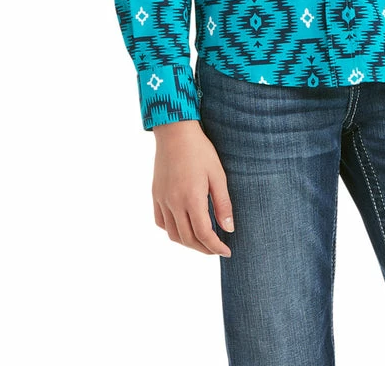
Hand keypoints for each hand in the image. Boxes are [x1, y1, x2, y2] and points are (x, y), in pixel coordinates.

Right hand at [151, 120, 233, 256]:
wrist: (175, 132)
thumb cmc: (200, 150)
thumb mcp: (217, 175)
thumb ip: (223, 203)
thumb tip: (229, 229)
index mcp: (191, 199)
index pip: (203, 234)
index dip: (216, 247)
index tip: (227, 251)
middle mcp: (174, 203)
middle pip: (188, 239)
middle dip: (204, 249)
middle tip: (217, 249)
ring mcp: (162, 200)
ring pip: (173, 234)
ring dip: (188, 243)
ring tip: (202, 241)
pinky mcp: (155, 195)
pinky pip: (161, 222)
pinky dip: (172, 231)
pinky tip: (183, 226)